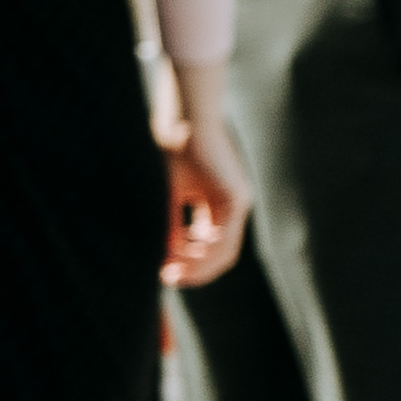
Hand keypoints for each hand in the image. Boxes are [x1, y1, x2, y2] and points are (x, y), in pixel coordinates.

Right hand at [160, 102, 250, 289]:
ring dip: (199, 267)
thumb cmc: (170, 150)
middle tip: (169, 279)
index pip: (205, 243)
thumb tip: (163, 256)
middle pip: (218, 252)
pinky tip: (183, 259)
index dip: (187, 262)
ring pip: (224, 251)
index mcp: (214, 203)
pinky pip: (224, 239)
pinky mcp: (237, 200)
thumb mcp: (167, 196)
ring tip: (174, 274)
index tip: (163, 273)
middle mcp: (230, 206)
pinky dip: (204, 254)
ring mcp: (237, 204)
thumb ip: (169, 225)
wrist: (184, 121)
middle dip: (194, 270)